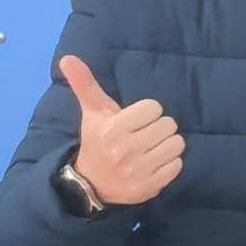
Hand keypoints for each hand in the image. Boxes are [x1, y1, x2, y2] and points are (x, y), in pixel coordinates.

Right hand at [60, 54, 184, 208]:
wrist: (91, 184)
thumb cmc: (97, 141)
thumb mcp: (92, 113)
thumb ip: (85, 84)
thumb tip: (67, 58)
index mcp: (112, 130)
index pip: (154, 108)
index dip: (146, 113)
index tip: (133, 122)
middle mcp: (125, 151)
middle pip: (168, 124)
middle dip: (157, 128)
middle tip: (141, 136)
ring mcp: (139, 171)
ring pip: (177, 143)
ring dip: (166, 145)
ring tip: (149, 149)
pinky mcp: (150, 187)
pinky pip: (177, 165)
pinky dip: (169, 163)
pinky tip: (152, 164)